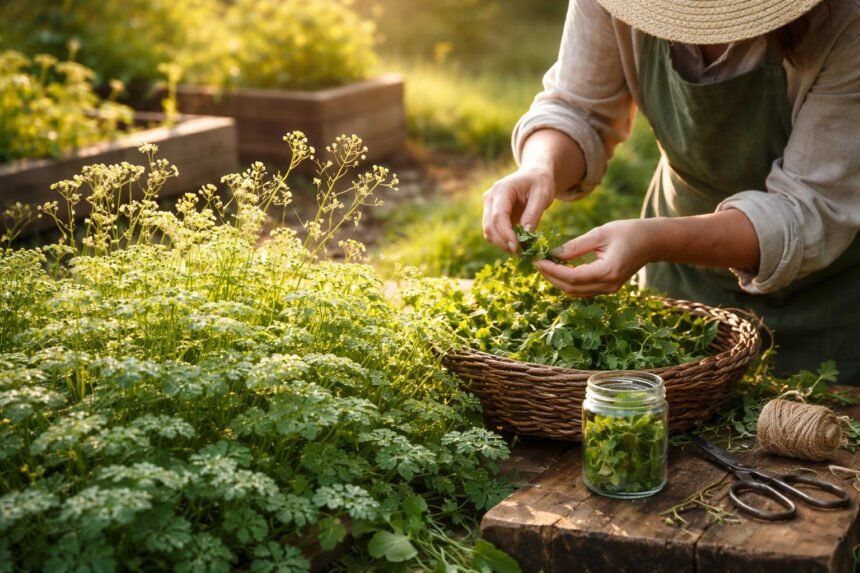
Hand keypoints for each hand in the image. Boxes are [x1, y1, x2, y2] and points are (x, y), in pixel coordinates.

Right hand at [482, 168, 554, 253]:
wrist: (534, 175)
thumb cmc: (540, 182)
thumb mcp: (542, 195)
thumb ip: (533, 214)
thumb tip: (525, 235)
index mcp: (502, 190)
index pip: (498, 216)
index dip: (506, 234)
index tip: (518, 248)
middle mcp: (490, 198)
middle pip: (490, 227)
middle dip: (504, 243)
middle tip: (522, 254)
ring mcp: (488, 207)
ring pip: (489, 233)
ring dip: (503, 245)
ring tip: (522, 251)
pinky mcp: (491, 215)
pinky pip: (493, 233)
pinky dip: (503, 242)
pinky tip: (518, 245)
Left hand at [533, 219, 656, 296]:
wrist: (652, 242)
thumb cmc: (628, 232)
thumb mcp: (600, 233)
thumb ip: (576, 246)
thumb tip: (552, 254)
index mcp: (608, 271)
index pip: (572, 277)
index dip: (551, 270)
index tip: (536, 260)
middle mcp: (608, 285)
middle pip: (571, 288)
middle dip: (550, 276)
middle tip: (536, 262)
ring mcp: (609, 289)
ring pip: (575, 292)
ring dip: (557, 280)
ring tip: (544, 264)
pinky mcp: (607, 288)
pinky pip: (582, 290)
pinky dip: (567, 282)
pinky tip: (558, 269)